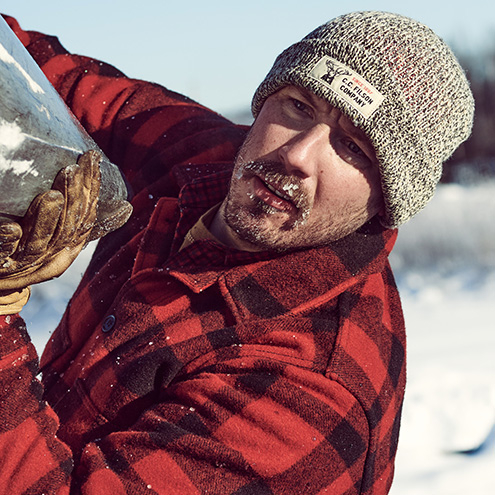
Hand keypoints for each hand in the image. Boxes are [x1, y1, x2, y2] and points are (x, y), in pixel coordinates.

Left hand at [0, 150, 102, 297]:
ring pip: (41, 243)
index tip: (92, 160)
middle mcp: (52, 257)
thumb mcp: (61, 239)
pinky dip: (8, 240)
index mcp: (69, 249)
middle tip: (73, 169)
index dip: (92, 188)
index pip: (87, 217)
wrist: (1, 283)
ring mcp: (25, 263)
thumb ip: (86, 223)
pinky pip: (5, 253)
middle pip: (68, 228)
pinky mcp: (2, 265)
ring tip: (52, 195)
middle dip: (73, 198)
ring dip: (47, 219)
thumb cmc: (30, 254)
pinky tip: (10, 228)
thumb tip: (126, 208)